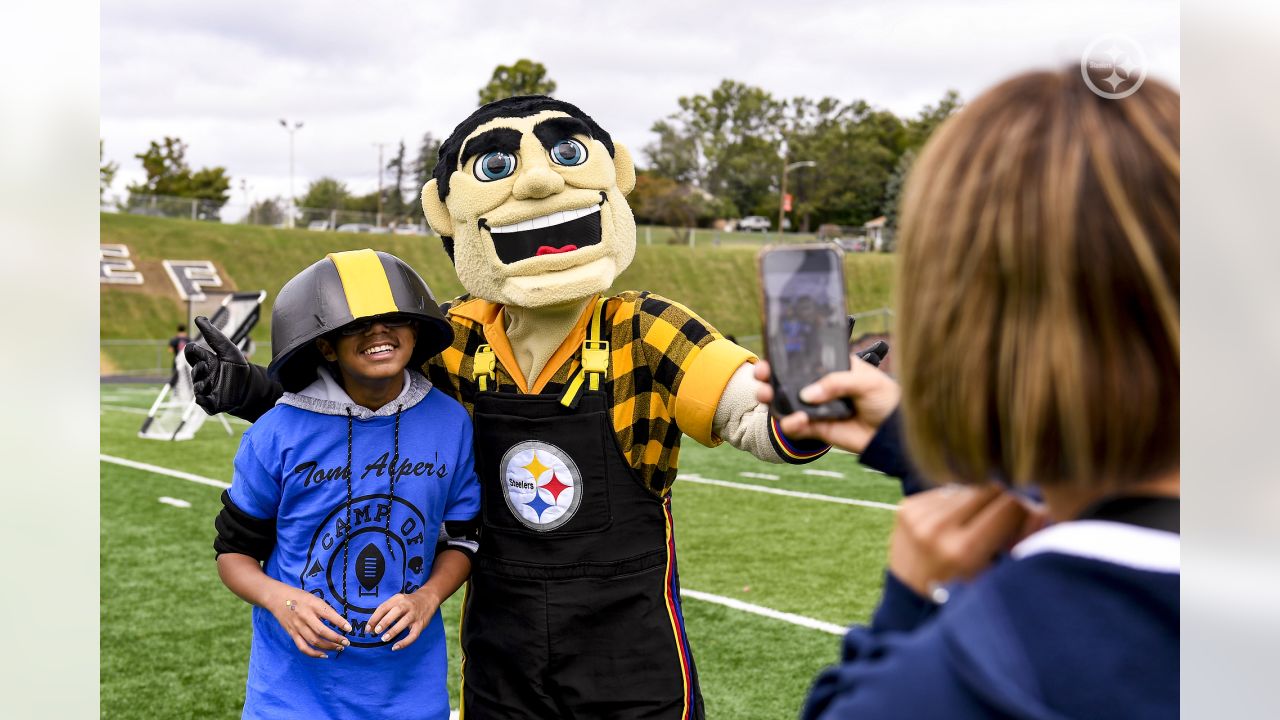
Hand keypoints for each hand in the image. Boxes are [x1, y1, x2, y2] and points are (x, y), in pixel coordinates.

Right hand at [184, 316, 250, 414]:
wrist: (250, 385)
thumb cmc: (237, 366)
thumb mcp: (226, 348)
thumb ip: (213, 334)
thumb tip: (198, 318)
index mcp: (205, 361)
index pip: (191, 354)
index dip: (193, 351)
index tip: (198, 349)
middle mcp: (203, 375)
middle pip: (193, 370)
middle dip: (197, 367)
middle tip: (205, 364)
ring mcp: (205, 389)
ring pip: (196, 386)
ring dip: (201, 381)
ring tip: (209, 379)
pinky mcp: (210, 402)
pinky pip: (201, 401)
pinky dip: (202, 398)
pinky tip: (205, 394)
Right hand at [266, 587, 352, 658]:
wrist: (277, 598)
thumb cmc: (299, 597)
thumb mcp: (314, 598)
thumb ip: (324, 609)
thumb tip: (339, 621)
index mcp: (313, 605)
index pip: (329, 615)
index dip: (340, 622)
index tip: (349, 629)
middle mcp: (305, 616)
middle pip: (321, 631)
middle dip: (336, 638)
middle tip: (347, 642)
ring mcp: (298, 627)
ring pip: (314, 641)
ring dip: (328, 647)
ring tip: (340, 648)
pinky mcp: (292, 634)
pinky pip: (303, 647)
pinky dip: (314, 654)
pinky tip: (324, 655)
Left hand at [367, 590, 440, 650]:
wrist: (428, 598)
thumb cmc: (407, 603)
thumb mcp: (396, 602)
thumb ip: (384, 612)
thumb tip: (370, 628)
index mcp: (398, 599)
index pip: (384, 607)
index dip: (374, 618)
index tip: (367, 629)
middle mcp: (407, 605)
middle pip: (396, 612)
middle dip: (385, 622)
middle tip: (376, 631)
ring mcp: (415, 614)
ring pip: (404, 622)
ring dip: (393, 631)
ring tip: (384, 639)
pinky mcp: (421, 624)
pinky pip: (413, 635)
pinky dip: (404, 642)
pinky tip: (395, 647)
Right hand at [754, 353, 901, 453]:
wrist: (894, 434)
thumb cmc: (886, 399)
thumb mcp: (865, 381)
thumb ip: (835, 383)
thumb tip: (806, 394)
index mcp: (832, 367)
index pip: (804, 358)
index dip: (785, 356)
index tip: (770, 355)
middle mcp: (821, 385)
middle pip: (788, 379)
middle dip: (770, 377)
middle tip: (761, 376)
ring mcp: (817, 407)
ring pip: (787, 402)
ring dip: (772, 399)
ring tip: (767, 396)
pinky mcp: (817, 429)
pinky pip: (796, 426)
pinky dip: (791, 423)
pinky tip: (796, 419)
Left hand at [889, 484, 1045, 597]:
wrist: (910, 597)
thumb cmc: (962, 592)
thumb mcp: (996, 575)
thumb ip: (1021, 541)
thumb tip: (1041, 508)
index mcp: (963, 550)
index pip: (1010, 504)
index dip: (1024, 510)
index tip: (1025, 521)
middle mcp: (938, 528)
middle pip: (989, 490)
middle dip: (1002, 504)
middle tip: (1000, 524)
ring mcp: (919, 515)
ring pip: (968, 488)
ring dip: (978, 502)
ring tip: (974, 527)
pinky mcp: (907, 507)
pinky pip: (946, 491)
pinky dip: (956, 503)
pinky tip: (952, 524)